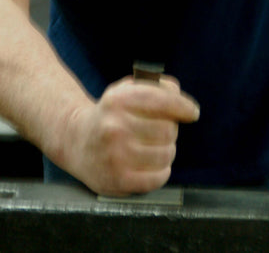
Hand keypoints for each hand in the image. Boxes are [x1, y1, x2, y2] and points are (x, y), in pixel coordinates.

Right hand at [63, 76, 199, 195]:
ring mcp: (115, 155)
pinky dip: (161, 171)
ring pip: (166, 154)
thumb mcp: (125, 91)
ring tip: (153, 148)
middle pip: (168, 129)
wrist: (76, 141)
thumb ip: (155, 87)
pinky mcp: (118, 180)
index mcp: (117, 100)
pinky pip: (158, 177)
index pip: (161, 100)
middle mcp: (115, 126)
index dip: (183, 106)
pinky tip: (151, 164)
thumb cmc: (110, 114)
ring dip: (167, 151)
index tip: (192, 112)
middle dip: (170, 130)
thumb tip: (182, 101)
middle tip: (160, 131)